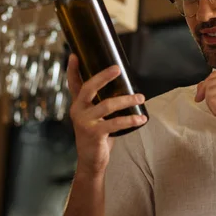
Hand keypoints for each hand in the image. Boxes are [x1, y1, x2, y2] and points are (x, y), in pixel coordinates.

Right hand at [67, 54, 147, 175]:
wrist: (91, 161)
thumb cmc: (97, 135)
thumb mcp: (97, 117)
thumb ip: (102, 103)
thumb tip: (126, 87)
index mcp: (79, 104)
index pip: (73, 83)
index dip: (73, 69)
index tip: (74, 54)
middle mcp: (78, 110)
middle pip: (88, 88)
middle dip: (103, 76)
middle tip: (117, 68)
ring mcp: (85, 122)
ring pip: (107, 105)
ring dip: (127, 100)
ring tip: (141, 98)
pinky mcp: (94, 133)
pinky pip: (115, 123)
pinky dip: (130, 120)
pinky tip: (142, 118)